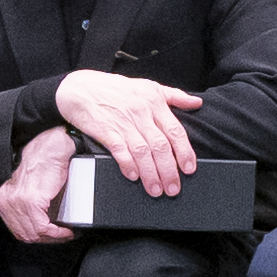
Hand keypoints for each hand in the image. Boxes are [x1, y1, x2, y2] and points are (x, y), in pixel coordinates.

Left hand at [0, 124, 88, 247]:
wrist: (52, 150)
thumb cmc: (43, 164)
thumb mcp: (28, 189)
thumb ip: (27, 209)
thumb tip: (40, 228)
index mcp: (1, 198)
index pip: (16, 229)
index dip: (36, 237)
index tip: (51, 237)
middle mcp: (6, 200)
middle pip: (25, 234)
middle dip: (46, 239)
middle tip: (61, 237)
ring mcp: (17, 201)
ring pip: (34, 234)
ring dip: (53, 237)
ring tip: (66, 234)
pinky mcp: (30, 201)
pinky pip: (42, 227)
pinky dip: (57, 232)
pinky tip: (65, 231)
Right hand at [55, 63, 201, 194]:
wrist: (80, 88)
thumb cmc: (114, 88)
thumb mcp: (148, 86)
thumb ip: (174, 96)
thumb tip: (196, 102)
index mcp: (154, 101)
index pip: (175, 130)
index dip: (184, 152)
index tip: (189, 169)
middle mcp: (141, 112)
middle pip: (160, 146)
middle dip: (169, 170)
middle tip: (173, 188)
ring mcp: (123, 122)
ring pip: (142, 152)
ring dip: (151, 174)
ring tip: (156, 189)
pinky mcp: (106, 130)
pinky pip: (120, 150)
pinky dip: (128, 164)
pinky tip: (133, 176)